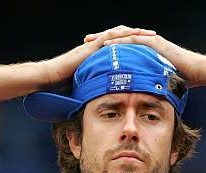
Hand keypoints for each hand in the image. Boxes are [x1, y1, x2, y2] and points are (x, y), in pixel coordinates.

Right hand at [40, 25, 156, 86]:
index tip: (149, 51)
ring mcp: (94, 46)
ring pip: (119, 34)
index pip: (120, 48)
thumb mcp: (85, 89)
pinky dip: (123, 35)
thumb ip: (96, 92)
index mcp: (98, 57)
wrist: (49, 79)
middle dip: (140, 37)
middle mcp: (98, 48)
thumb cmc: (62, 86)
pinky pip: (109, 37)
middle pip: (123, 38)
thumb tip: (104, 106)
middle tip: (156, 38)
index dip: (135, 47)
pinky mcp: (90, 46)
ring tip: (151, 34)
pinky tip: (134, 34)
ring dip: (136, 33)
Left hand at [85, 31, 205, 87]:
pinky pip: (132, 40)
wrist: (195, 72)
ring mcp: (149, 40)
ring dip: (105, 38)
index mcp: (143, 50)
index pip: (121, 46)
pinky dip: (119, 42)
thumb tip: (136, 97)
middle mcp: (144, 42)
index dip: (105, 48)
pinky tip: (106, 45)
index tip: (91, 52)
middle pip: (118, 38)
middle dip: (100, 40)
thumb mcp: (156, 81)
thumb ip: (145, 83)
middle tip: (85, 42)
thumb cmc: (180, 79)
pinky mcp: (154, 42)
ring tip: (91, 41)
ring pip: (122, 36)